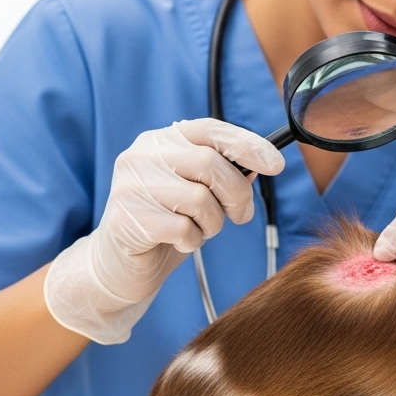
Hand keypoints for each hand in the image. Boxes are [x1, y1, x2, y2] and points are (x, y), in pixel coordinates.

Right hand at [44, 119, 284, 343]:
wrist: (119, 266)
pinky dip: (193, 241)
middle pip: (210, 164)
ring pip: (200, 199)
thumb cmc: (166, 224)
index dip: (248, 144)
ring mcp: (130, 186)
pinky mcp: (128, 219)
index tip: (276, 164)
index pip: (210, 130)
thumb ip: (222, 174)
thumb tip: (261, 164)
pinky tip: (179, 243)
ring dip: (213, 223)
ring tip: (199, 230)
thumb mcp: (198, 193)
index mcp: (160, 141)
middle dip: (237, 195)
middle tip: (241, 216)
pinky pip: (184, 229)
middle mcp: (141, 155)